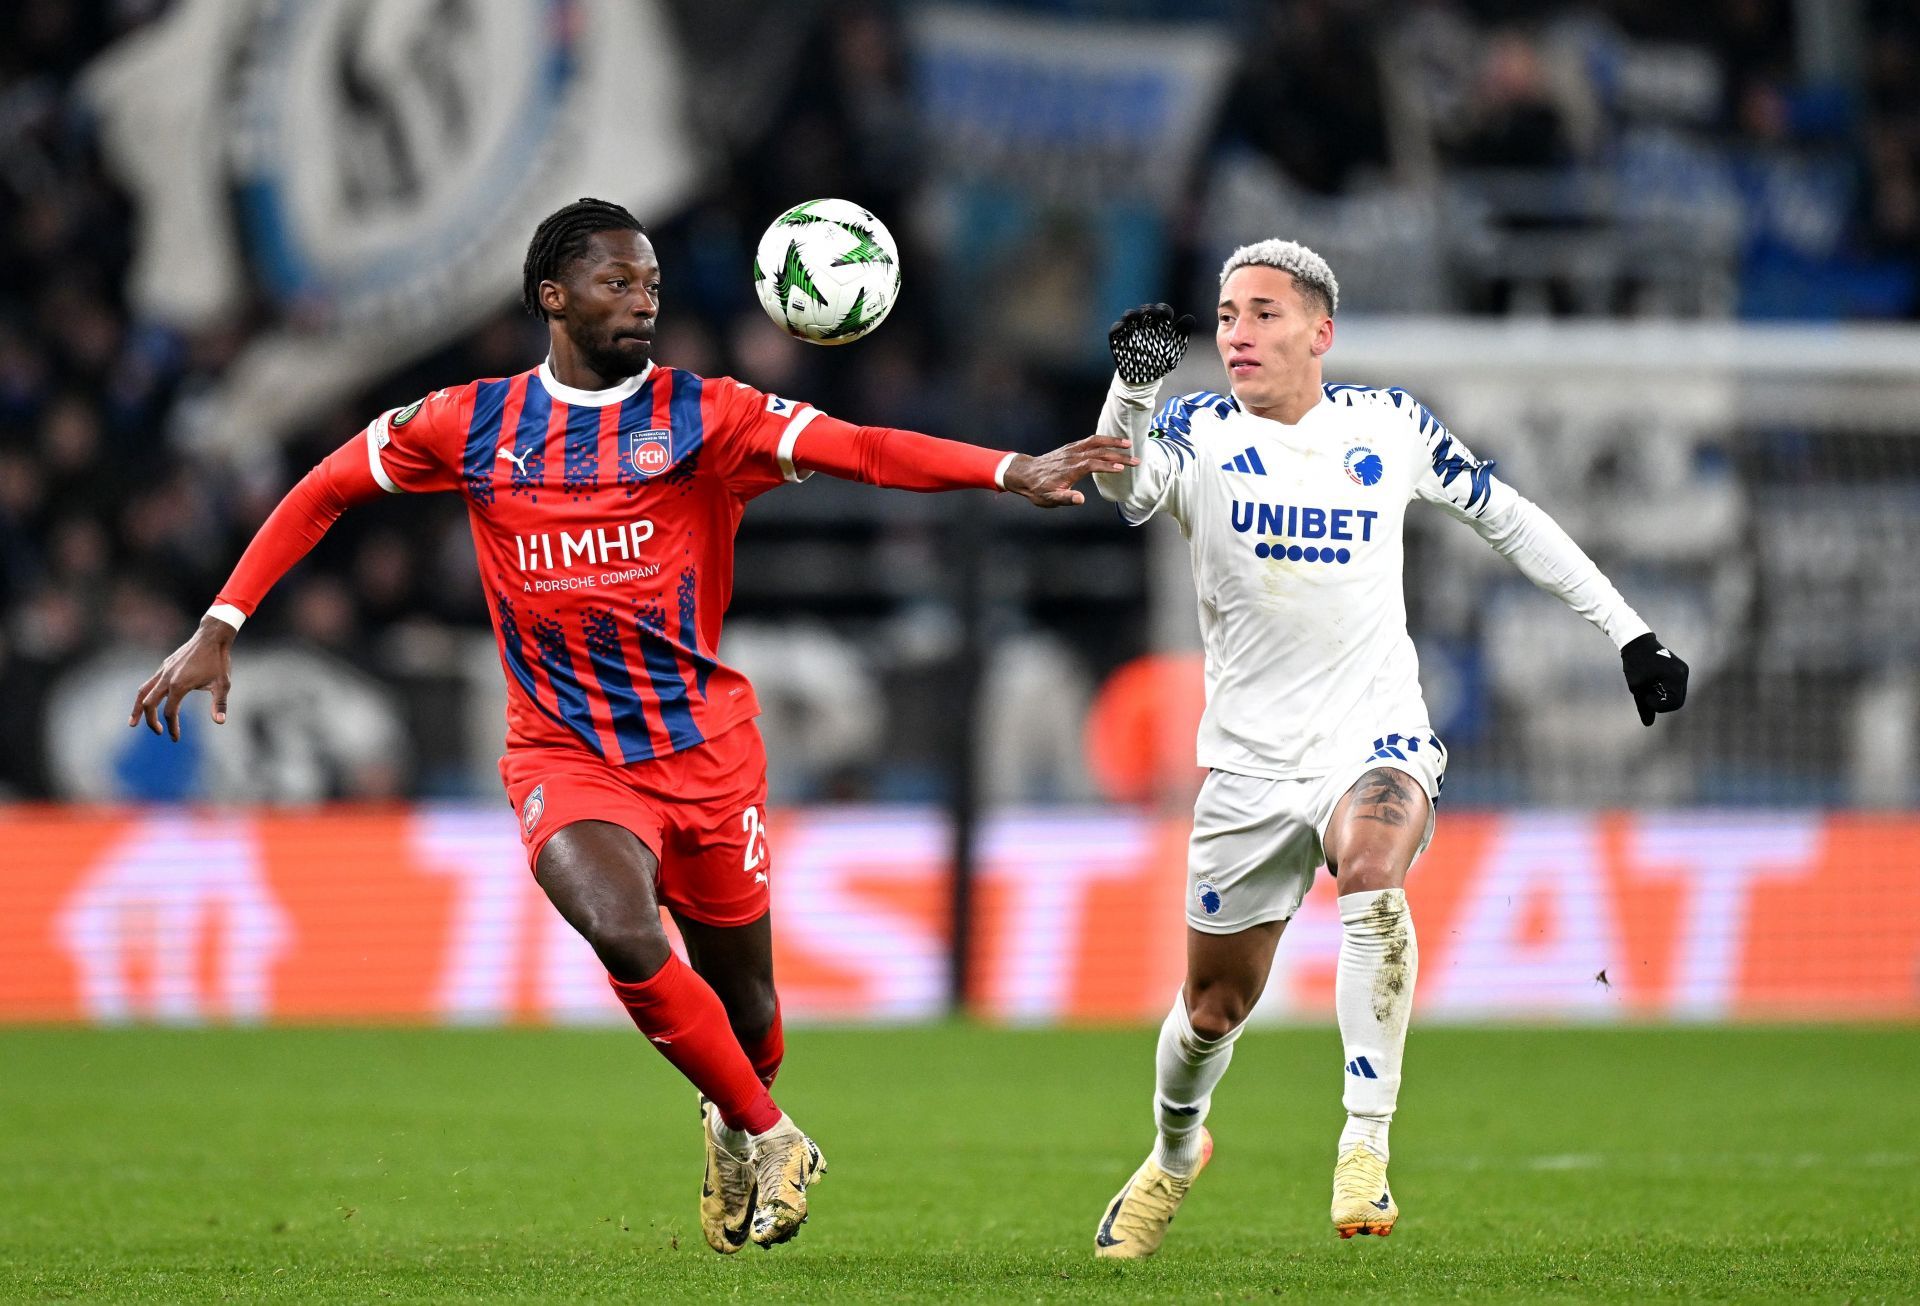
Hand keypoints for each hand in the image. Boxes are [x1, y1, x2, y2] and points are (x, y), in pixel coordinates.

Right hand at [129, 616, 236, 740]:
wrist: (212, 637)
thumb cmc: (218, 661)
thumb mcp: (223, 684)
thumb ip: (219, 704)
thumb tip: (220, 722)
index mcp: (179, 685)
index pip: (170, 712)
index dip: (172, 727)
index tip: (175, 738)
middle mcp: (166, 678)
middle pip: (148, 704)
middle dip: (150, 721)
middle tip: (158, 732)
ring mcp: (163, 671)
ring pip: (143, 692)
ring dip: (137, 708)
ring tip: (133, 722)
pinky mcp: (164, 666)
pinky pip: (149, 683)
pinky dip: (145, 695)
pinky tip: (148, 702)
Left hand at [1002, 434, 1138, 507]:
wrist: (1024, 474)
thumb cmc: (1038, 489)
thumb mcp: (1049, 499)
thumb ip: (1066, 498)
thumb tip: (1081, 499)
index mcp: (1070, 469)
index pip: (1093, 464)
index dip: (1108, 465)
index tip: (1123, 468)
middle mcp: (1072, 456)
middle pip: (1099, 451)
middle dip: (1119, 454)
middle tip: (1136, 460)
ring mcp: (1071, 450)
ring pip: (1095, 441)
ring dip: (1112, 442)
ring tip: (1128, 443)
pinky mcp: (1070, 448)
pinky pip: (1089, 440)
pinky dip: (1103, 439)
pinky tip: (1111, 441)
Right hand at [1108, 302, 1194, 386]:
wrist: (1146, 379)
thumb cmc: (1162, 362)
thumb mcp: (1175, 349)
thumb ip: (1182, 333)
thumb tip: (1190, 317)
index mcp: (1160, 324)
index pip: (1162, 310)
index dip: (1163, 309)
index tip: (1165, 315)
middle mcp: (1145, 324)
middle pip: (1145, 309)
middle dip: (1148, 310)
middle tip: (1150, 313)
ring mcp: (1130, 330)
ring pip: (1129, 315)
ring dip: (1132, 314)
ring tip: (1134, 317)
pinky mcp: (1118, 339)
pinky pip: (1115, 329)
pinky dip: (1118, 326)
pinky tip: (1123, 326)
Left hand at [1621, 631, 1687, 725]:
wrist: (1636, 641)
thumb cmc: (1635, 663)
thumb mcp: (1636, 686)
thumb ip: (1643, 706)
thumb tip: (1648, 724)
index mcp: (1675, 677)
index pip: (1674, 703)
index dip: (1658, 705)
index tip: (1645, 696)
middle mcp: (1683, 673)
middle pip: (1678, 700)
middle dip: (1661, 702)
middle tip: (1646, 694)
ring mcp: (1683, 671)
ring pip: (1676, 694)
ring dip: (1662, 696)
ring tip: (1648, 686)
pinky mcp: (1679, 669)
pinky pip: (1675, 687)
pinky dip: (1664, 690)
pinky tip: (1652, 683)